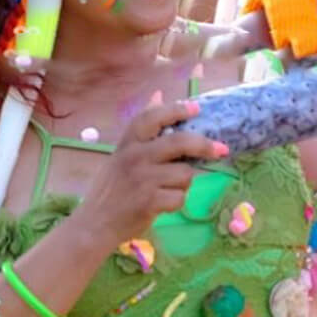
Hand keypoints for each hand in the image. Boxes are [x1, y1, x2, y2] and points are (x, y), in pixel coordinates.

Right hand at [79, 92, 227, 246]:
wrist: (95, 223)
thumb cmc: (111, 188)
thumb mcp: (122, 153)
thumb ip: (142, 129)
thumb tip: (159, 94)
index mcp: (128, 142)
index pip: (152, 117)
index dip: (176, 109)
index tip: (196, 108)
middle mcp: (135, 156)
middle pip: (180, 142)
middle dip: (205, 145)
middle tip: (221, 149)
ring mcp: (143, 179)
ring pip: (185, 174)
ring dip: (183, 184)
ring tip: (166, 189)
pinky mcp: (150, 201)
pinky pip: (180, 197)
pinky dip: (176, 202)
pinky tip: (161, 205)